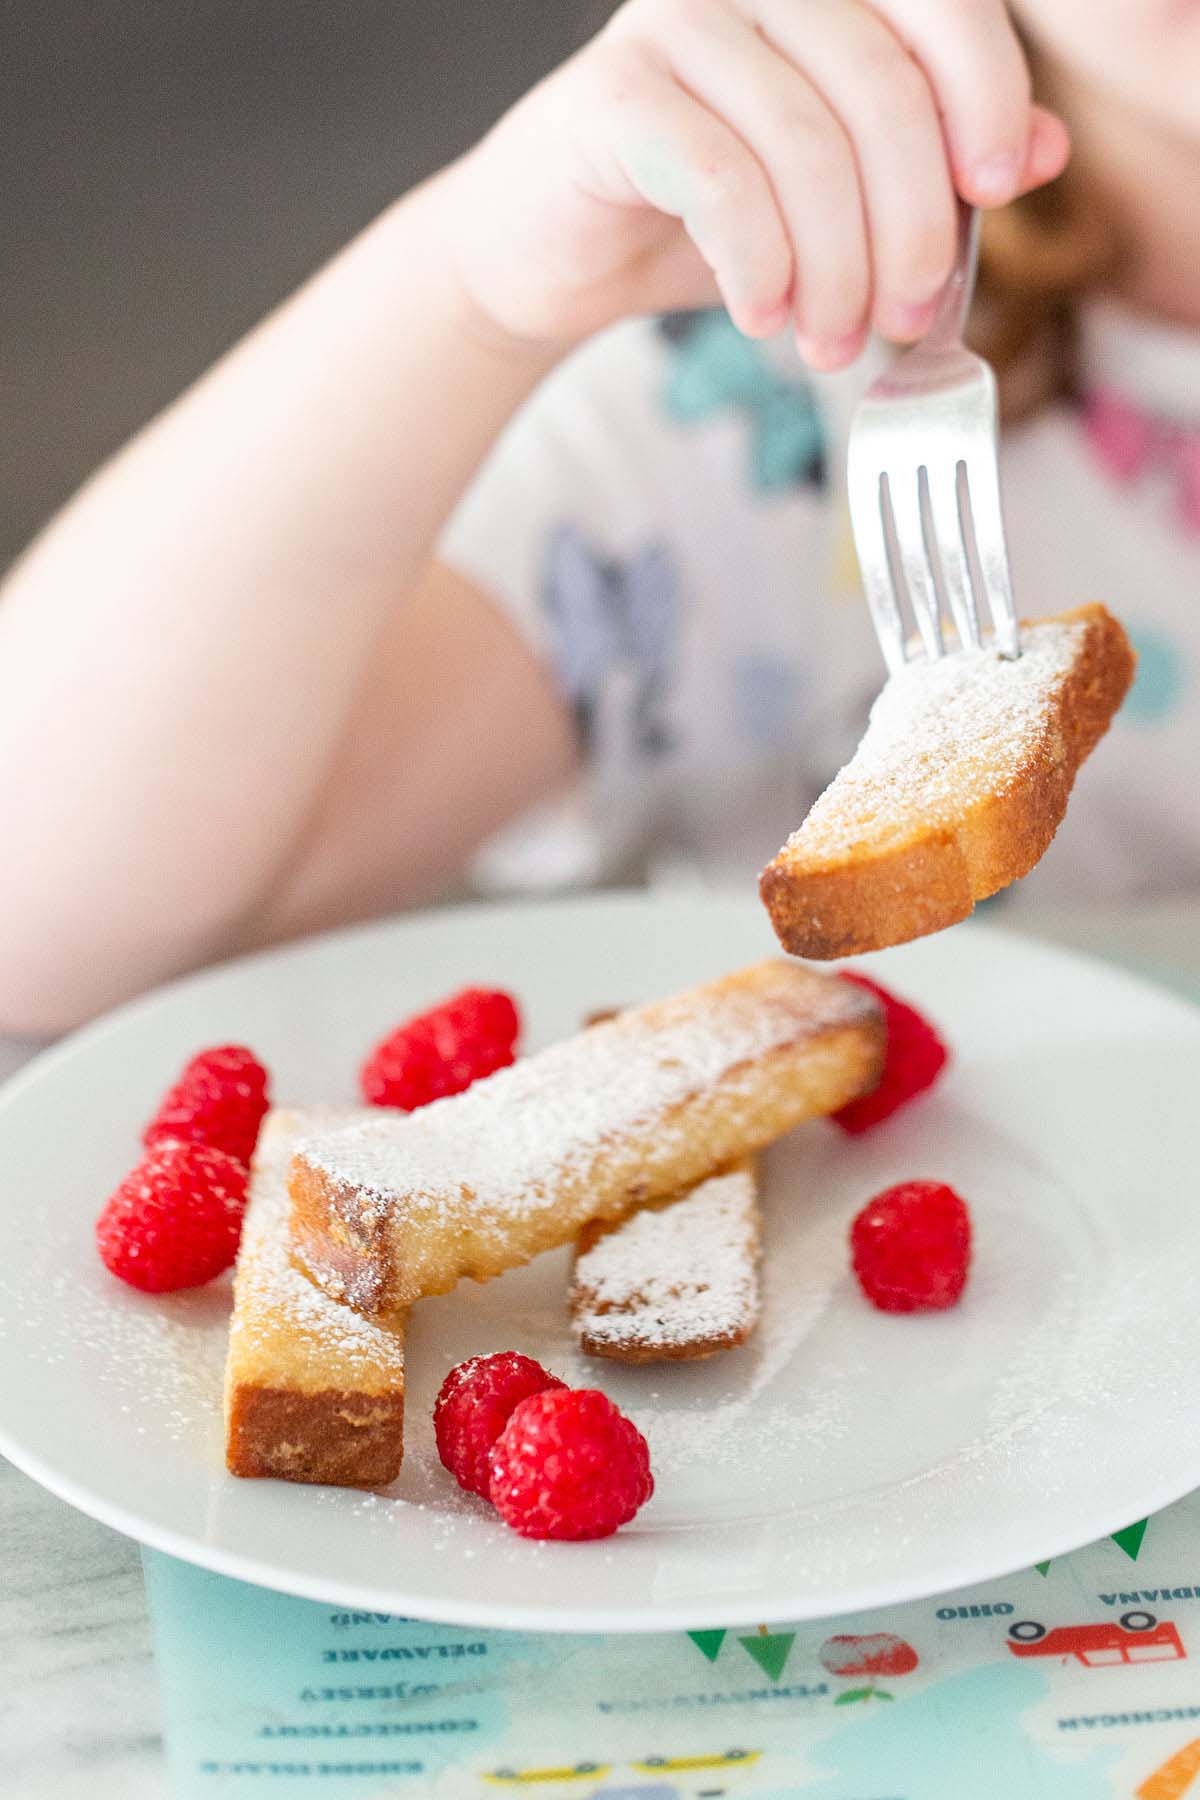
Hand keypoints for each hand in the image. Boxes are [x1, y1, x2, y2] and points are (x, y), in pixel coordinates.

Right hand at [444, 0, 1068, 365]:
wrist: (552, 255)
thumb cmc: (701, 221)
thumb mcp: (841, 197)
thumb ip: (938, 163)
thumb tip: (1045, 150)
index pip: (942, 6)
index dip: (988, 95)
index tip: (1000, 191)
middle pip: (882, 89)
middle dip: (910, 225)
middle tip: (906, 319)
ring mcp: (677, 23)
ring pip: (806, 145)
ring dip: (835, 268)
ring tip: (829, 342)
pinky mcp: (614, 93)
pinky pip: (722, 180)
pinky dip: (759, 263)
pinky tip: (761, 317)